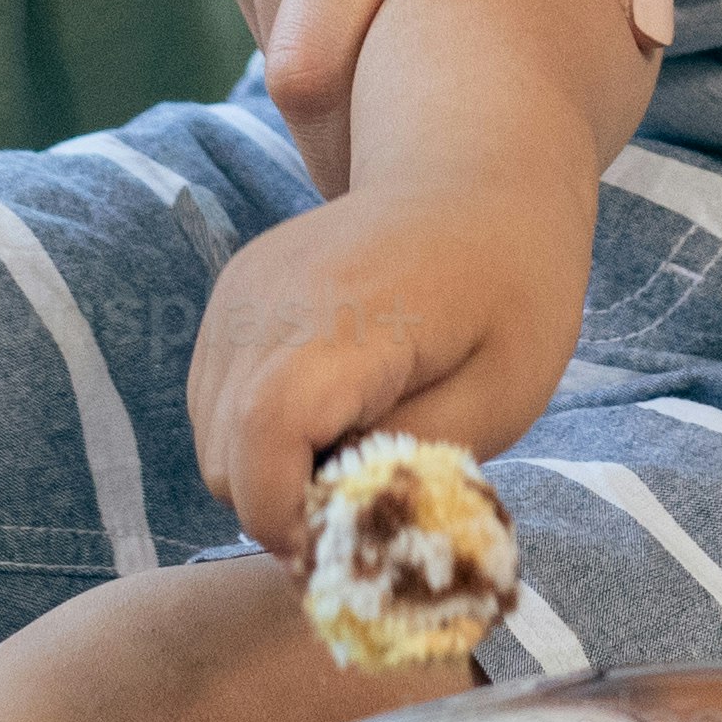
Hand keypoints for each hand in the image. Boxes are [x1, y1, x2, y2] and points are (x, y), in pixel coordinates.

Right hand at [185, 177, 585, 559]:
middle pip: (224, 454)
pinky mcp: (233, 293)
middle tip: (361, 504)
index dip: (286, 514)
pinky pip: (214, 400)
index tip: (343, 544)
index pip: (264, 434)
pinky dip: (255, 433)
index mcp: (347, 317)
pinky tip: (329, 414)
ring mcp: (241, 292)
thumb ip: (415, 462)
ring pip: (210, 438)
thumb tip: (343, 520)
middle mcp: (270, 299)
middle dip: (282, 505)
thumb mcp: (502, 393)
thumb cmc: (511, 286)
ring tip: (352, 450)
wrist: (476, 177)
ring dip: (267, 471)